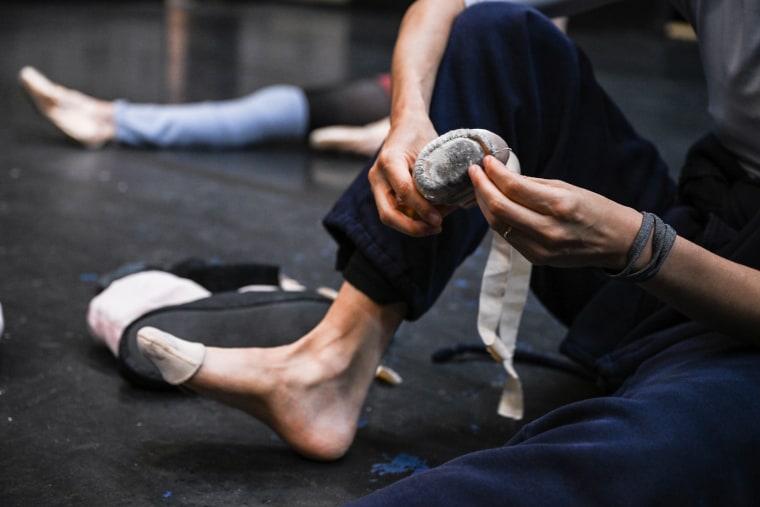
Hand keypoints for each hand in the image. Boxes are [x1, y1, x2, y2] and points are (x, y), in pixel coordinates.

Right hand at [367, 117, 444, 235]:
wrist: (406, 125)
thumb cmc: (421, 134)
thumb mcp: (431, 149)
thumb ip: (436, 175)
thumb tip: (454, 202)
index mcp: (389, 161)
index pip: (404, 191)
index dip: (422, 209)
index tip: (439, 219)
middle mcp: (377, 176)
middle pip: (388, 214)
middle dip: (412, 227)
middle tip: (436, 228)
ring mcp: (378, 185)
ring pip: (389, 216)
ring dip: (412, 227)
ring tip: (435, 226)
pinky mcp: (382, 192)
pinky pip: (394, 212)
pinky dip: (411, 220)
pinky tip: (429, 220)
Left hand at [469, 155, 643, 270]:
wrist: (617, 242)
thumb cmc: (594, 209)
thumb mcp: (567, 188)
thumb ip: (531, 184)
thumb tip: (500, 175)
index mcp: (560, 205)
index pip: (514, 188)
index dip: (494, 173)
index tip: (485, 162)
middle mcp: (549, 230)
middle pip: (499, 208)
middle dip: (481, 187)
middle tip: (474, 172)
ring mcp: (541, 249)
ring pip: (498, 225)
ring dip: (485, 204)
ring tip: (480, 187)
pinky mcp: (536, 259)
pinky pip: (508, 236)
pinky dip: (497, 219)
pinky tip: (494, 206)